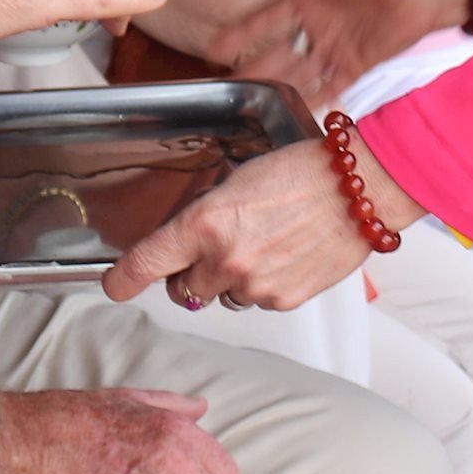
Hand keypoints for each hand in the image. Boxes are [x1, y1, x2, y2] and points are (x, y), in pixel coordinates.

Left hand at [104, 136, 417, 311]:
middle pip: (182, 290)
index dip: (123, 278)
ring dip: (231, 278)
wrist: (358, 188)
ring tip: (265, 242)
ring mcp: (255, 285)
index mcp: (204, 223)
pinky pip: (258, 301)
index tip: (114, 285)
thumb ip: (205, 217)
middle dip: (189, 275)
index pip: (146, 262)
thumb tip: (186, 242)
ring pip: (223, 296)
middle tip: (214, 249)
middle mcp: (224, 260)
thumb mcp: (236, 181)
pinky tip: (286, 254)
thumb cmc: (300, 172)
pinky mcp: (284, 300)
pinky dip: (264, 284)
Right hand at [213, 0, 465, 99]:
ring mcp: (338, 46)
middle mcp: (318, 23)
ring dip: (280, 83)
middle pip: (280, 49)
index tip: (215, 48)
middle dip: (256, 65)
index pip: (266, 18)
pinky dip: (316, 98)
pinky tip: (295, 111)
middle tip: (229, 84)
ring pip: (301, 70)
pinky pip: (332, 85)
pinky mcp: (359, 64)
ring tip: (255, 100)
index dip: (241, 33)